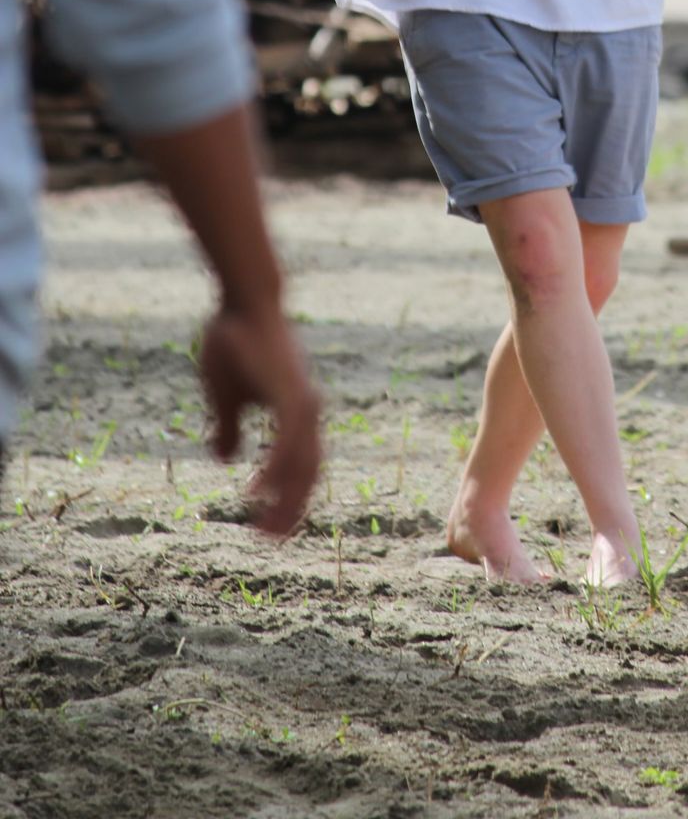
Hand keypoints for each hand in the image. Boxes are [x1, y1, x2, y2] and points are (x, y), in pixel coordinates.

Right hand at [199, 305, 322, 536]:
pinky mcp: (291, 394)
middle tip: (270, 541)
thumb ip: (229, 427)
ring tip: (266, 529)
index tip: (270, 526)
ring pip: (304, 464)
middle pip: (309, 472)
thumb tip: (224, 459)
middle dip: (291, 509)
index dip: (289, 497)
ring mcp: (302, 402)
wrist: (243, 300)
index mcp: (296, 412)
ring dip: (286, 499)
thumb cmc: (234, 342)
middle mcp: (307, 410)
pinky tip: (260, 492)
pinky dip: (278, 471)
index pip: (302, 465)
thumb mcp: (226, 395)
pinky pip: (289, 443)